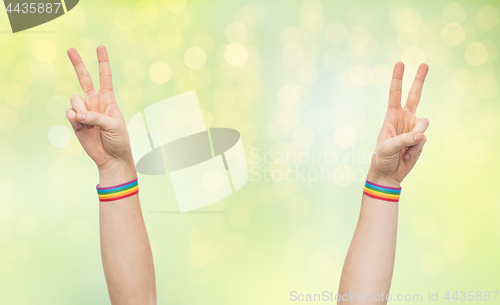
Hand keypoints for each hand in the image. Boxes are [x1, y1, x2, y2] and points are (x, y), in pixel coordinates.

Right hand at [65, 46, 133, 172]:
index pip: (105, 77)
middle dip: (78, 64)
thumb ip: (96, 117)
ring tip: (89, 122)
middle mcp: (95, 102)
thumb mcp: (113, 125)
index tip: (100, 47)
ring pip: (74, 98)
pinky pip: (69, 113)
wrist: (111, 158)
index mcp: (108, 100)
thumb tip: (77, 114)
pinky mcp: (75, 122)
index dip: (103, 62)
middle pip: (84, 79)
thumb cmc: (119, 140)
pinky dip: (75, 119)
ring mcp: (84, 111)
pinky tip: (83, 127)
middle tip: (70, 49)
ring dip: (81, 109)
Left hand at [367, 62, 429, 187]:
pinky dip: (415, 149)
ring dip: (415, 136)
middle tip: (424, 63)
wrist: (388, 174)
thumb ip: (404, 139)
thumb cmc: (381, 159)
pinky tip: (407, 155)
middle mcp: (404, 119)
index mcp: (391, 116)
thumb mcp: (387, 147)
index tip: (400, 64)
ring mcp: (413, 128)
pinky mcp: (420, 140)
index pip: (395, 94)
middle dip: (419, 80)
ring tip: (404, 148)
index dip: (397, 79)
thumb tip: (421, 134)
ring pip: (423, 123)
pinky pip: (423, 139)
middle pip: (414, 96)